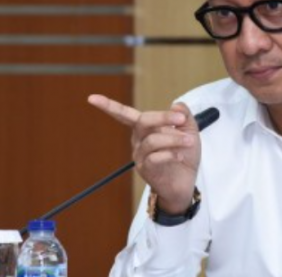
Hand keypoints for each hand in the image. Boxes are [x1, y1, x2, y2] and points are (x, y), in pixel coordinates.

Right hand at [87, 94, 199, 213]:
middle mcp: (138, 141)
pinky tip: (181, 157)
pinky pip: (156, 157)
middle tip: (181, 120)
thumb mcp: (189, 132)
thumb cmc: (184, 155)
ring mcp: (140, 156)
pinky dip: (171, 154)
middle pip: (143, 121)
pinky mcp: (146, 170)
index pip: (124, 114)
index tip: (91, 98)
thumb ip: (184, 117)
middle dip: (163, 117)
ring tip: (189, 142)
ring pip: (153, 140)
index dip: (108, 106)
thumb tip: (176, 105)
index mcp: (144, 129)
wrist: (186, 183)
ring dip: (174, 139)